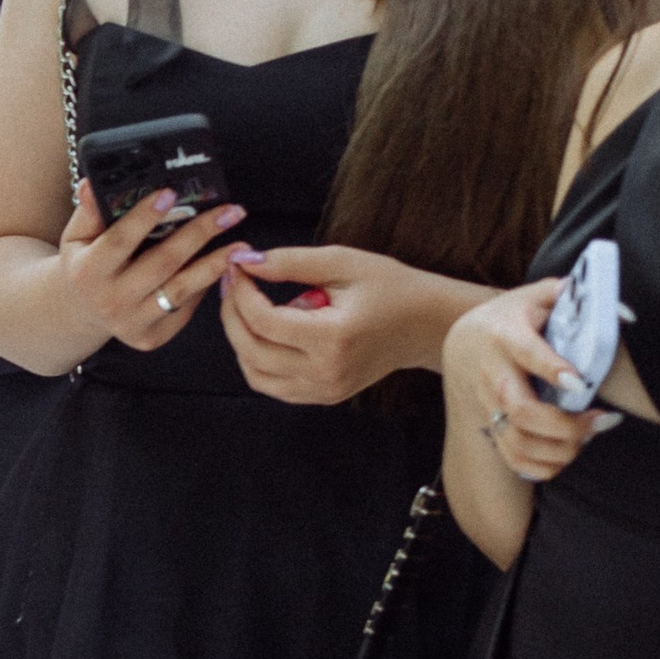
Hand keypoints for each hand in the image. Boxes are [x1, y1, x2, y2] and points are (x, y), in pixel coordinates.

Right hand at [56, 180, 245, 351]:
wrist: (85, 312)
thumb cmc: (87, 265)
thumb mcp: (77, 238)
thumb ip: (88, 213)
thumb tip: (91, 185)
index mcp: (87, 273)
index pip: (120, 241)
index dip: (145, 217)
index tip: (171, 192)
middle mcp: (109, 301)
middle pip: (162, 262)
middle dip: (199, 233)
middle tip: (229, 211)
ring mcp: (133, 323)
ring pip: (182, 288)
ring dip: (215, 263)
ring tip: (241, 244)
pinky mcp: (153, 336)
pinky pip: (186, 306)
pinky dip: (206, 283)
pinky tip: (224, 264)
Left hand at [219, 245, 475, 403]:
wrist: (428, 324)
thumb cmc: (392, 288)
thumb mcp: (342, 262)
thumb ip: (290, 262)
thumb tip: (246, 263)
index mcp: (332, 338)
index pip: (263, 321)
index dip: (241, 292)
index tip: (238, 268)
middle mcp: (326, 372)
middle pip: (251, 350)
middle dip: (232, 315)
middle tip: (232, 285)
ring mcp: (325, 389)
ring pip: (255, 375)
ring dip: (241, 341)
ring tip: (248, 307)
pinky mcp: (325, 395)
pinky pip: (274, 386)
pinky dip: (258, 360)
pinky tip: (266, 332)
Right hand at [440, 282, 597, 486]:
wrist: (462, 344)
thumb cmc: (509, 318)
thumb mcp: (531, 297)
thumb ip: (564, 294)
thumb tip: (611, 304)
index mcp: (504, 337)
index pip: (526, 355)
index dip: (551, 369)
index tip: (579, 383)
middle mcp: (493, 375)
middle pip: (521, 411)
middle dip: (565, 425)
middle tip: (601, 420)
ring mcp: (489, 406)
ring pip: (518, 443)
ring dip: (560, 450)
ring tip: (588, 437)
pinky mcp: (491, 427)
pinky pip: (514, 459)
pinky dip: (545, 466)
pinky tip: (568, 452)